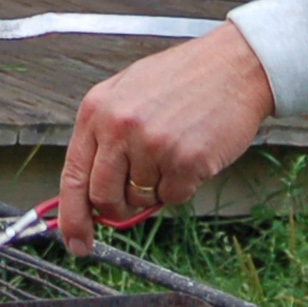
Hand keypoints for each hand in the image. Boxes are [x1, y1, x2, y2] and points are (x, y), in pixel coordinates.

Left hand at [58, 21, 274, 254]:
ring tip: (175, 148)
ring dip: (159, 186)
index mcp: (97, 110)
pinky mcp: (185, 160)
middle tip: (138, 195)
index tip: (76, 241)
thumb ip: (106, 137)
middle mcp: (119, 127)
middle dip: (119, 206)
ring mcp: (152, 145)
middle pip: (103, 197)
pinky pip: (174, 197)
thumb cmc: (186, 78)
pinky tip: (193, 152)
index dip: (72, 216)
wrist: (235, 65)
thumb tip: (93, 191)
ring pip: (141, 199)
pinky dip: (184, 184)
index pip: (73, 176)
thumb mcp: (129, 94)